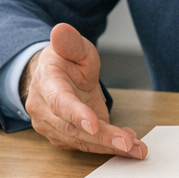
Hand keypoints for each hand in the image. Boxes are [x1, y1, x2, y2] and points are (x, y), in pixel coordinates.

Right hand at [23, 23, 145, 157]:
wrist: (56, 77)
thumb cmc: (66, 61)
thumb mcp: (74, 47)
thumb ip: (70, 41)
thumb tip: (60, 30)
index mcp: (46, 82)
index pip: (59, 101)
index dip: (76, 114)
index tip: (94, 125)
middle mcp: (43, 108)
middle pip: (73, 128)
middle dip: (103, 137)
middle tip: (129, 143)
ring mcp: (50, 126)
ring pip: (80, 141)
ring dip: (109, 146)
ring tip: (135, 148)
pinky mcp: (62, 137)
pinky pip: (86, 146)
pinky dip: (107, 147)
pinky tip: (128, 144)